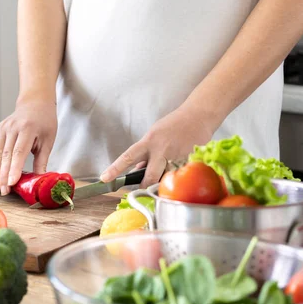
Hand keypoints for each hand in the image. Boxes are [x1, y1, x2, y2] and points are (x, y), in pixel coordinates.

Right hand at [0, 100, 56, 194]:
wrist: (34, 103)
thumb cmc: (44, 122)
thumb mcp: (48, 140)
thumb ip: (42, 160)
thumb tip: (39, 180)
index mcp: (28, 129)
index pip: (19, 152)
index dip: (14, 169)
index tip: (11, 184)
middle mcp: (12, 128)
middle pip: (5, 155)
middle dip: (3, 175)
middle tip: (3, 192)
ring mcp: (2, 128)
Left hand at [100, 107, 216, 187]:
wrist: (198, 116)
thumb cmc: (173, 125)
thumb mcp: (154, 136)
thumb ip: (145, 154)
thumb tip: (137, 170)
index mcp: (148, 141)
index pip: (127, 157)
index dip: (115, 169)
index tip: (104, 178)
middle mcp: (161, 150)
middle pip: (150, 176)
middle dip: (146, 185)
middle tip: (144, 187)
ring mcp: (176, 157)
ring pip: (167, 178)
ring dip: (166, 177)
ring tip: (171, 165)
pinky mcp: (190, 161)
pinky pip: (181, 175)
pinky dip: (179, 173)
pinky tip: (183, 162)